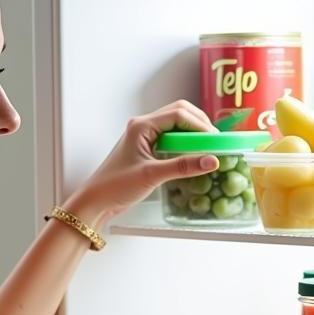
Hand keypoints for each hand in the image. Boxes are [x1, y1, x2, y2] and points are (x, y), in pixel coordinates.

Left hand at [64, 100, 219, 225]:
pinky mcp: (147, 148)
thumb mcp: (152, 175)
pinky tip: (193, 156)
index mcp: (142, 126)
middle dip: (200, 125)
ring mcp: (145, 136)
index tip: (216, 140)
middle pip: (180, 113)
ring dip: (193, 133)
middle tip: (215, 142)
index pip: (179, 113)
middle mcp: (144, 126)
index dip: (200, 125)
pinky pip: (172, 138)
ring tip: (208, 148)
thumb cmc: (116, 186)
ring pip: (177, 125)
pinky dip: (186, 144)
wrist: (96, 201)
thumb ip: (183, 166)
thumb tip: (211, 160)